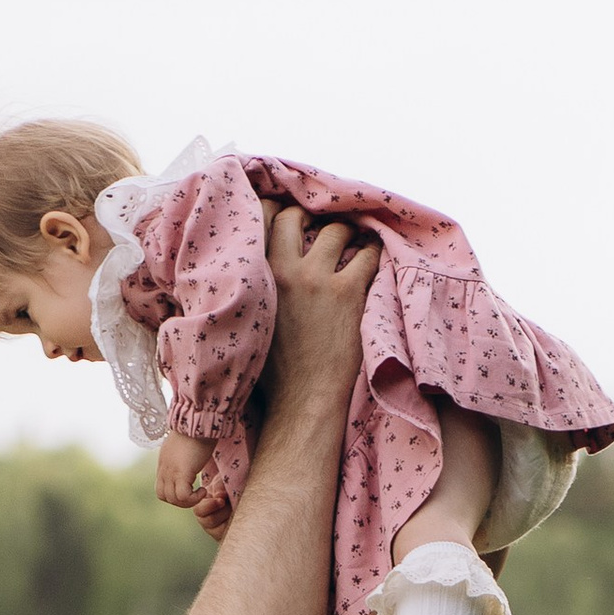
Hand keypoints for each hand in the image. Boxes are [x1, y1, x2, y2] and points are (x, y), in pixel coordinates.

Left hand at [156, 431, 215, 514]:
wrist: (198, 420)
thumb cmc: (197, 430)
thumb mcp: (184, 447)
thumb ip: (181, 456)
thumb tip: (189, 460)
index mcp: (164, 463)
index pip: (160, 488)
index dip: (174, 494)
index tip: (189, 488)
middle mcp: (164, 468)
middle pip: (163, 496)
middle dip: (180, 501)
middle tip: (195, 494)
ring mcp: (171, 471)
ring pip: (172, 499)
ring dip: (188, 501)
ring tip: (201, 492)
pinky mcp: (181, 472)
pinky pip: (183, 496)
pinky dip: (194, 498)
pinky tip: (204, 489)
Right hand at [261, 201, 379, 430]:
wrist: (301, 402)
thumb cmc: (270, 374)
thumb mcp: (245, 325)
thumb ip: (246, 294)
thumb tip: (241, 279)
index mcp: (253, 276)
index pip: (260, 219)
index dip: (275, 212)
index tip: (288, 219)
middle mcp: (282, 269)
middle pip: (295, 216)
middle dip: (309, 217)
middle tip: (320, 228)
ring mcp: (317, 279)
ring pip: (336, 230)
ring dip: (345, 233)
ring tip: (351, 242)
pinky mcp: (348, 292)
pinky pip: (367, 254)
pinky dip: (372, 252)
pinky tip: (372, 257)